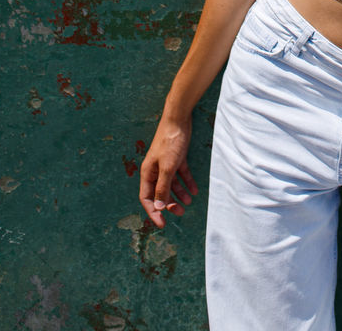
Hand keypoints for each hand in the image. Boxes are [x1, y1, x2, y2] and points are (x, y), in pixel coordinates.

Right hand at [139, 112, 198, 227]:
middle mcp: (155, 169)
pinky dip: (187, 182)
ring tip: (189, 202)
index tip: (162, 224)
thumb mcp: (167, 168)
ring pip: (171, 184)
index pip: (147, 198)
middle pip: (160, 192)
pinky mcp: (177, 157)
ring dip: (179, 194)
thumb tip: (158, 207)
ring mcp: (166, 163)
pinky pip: (181, 174)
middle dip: (169, 204)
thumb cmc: (170, 142)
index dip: (153, 212)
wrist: (179, 118)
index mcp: (147, 172)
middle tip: (180, 213)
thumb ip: (163, 188)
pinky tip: (194, 190)